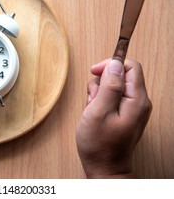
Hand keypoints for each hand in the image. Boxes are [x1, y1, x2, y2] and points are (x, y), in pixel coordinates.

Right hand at [76, 59, 151, 177]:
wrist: (104, 168)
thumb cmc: (100, 145)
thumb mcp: (99, 112)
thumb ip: (109, 86)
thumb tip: (115, 64)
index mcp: (137, 100)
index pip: (130, 67)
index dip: (110, 65)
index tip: (94, 72)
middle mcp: (139, 102)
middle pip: (120, 76)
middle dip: (101, 83)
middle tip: (93, 100)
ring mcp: (132, 109)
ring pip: (113, 86)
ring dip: (98, 93)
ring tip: (93, 110)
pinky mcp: (125, 114)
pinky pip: (111, 98)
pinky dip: (100, 102)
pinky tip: (95, 114)